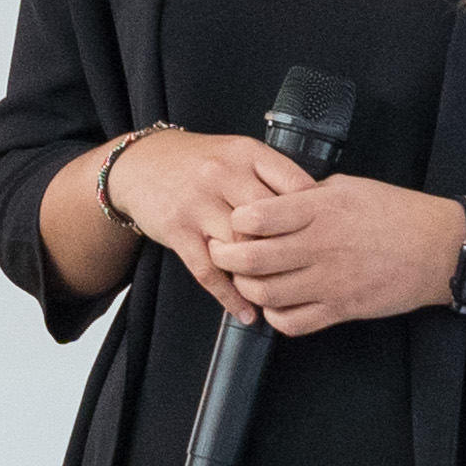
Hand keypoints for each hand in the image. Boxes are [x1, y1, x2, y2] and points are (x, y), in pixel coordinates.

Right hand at [102, 130, 325, 323]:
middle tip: (305, 272)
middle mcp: (223, 176)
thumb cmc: (197, 163)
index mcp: (247, 154)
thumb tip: (314, 210)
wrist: (140, 164)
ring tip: (279, 295)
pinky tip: (246, 312)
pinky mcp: (178, 230)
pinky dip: (230, 297)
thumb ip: (271, 176)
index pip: (294, 185)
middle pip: (271, 221)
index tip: (325, 237)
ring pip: (242, 248)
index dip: (314, 216)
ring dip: (261, 277)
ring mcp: (198, 204)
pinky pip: (209, 271)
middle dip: (288, 250)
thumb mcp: (237, 154)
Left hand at [205, 171, 462, 336]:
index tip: (235, 221)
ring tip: (246, 277)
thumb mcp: (349, 187)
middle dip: (225, 256)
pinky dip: (274, 315)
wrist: (439, 249)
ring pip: (265, 293)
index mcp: (320, 210)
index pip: (255, 217)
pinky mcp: (341, 309)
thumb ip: (307, 195)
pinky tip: (276, 302)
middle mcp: (320, 246)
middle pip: (250, 259)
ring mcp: (330, 282)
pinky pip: (292, 322)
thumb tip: (273, 200)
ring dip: (246, 287)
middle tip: (222, 251)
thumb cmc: (397, 212)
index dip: (236, 220)